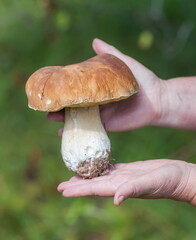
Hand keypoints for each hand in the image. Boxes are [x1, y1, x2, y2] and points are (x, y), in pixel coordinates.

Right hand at [47, 38, 165, 131]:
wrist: (157, 99)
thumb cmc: (142, 79)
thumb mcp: (124, 63)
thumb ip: (109, 54)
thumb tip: (94, 40)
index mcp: (99, 89)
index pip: (79, 89)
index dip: (66, 89)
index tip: (52, 88)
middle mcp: (97, 102)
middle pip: (75, 104)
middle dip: (61, 105)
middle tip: (47, 105)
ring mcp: (101, 114)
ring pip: (78, 118)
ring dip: (64, 119)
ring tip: (50, 116)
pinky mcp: (106, 125)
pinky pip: (89, 130)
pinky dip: (76, 132)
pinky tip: (63, 133)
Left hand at [57, 159, 195, 205]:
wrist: (177, 175)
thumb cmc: (167, 181)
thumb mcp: (150, 183)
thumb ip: (133, 190)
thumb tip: (116, 200)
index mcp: (120, 186)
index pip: (94, 188)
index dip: (78, 189)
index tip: (62, 190)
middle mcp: (118, 183)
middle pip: (93, 184)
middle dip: (76, 185)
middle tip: (61, 185)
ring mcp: (123, 176)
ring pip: (99, 176)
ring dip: (86, 177)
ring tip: (73, 176)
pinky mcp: (128, 169)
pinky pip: (110, 168)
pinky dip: (99, 168)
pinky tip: (93, 166)